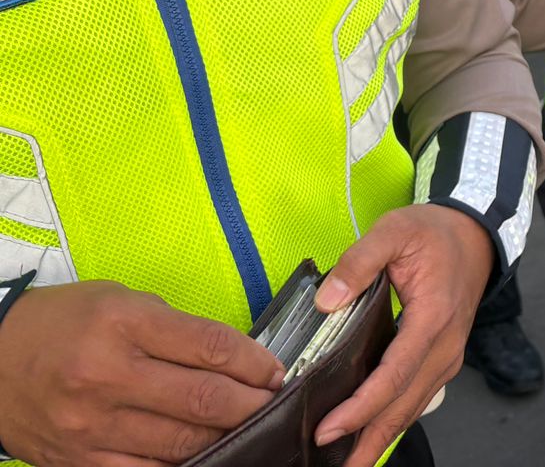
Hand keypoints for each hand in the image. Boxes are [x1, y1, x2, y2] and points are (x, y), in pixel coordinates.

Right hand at [0, 280, 282, 465]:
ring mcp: (91, 425)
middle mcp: (108, 376)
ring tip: (246, 427)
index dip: (254, 362)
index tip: (274, 370)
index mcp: (123, 324)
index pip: (211, 346)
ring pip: (181, 442)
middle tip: (272, 402)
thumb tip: (231, 357)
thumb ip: (174, 328)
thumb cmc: (61, 323)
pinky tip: (203, 452)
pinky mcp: (78, 461)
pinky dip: (182, 464)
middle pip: (203, 399)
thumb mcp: (120, 301)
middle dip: (251, 404)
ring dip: (225, 437)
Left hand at [313, 204, 495, 466]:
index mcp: (433, 318)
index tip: (328, 429)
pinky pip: (418, 396)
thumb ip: (360, 262)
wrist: (477, 234)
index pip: (394, 375)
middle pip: (405, 405)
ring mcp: (448, 355)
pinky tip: (371, 432)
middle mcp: (445, 346)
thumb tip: (327, 300)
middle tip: (333, 466)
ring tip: (348, 462)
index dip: (361, 407)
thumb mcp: (395, 230)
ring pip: (413, 407)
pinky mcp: (444, 357)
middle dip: (368, 439)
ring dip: (381, 437)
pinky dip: (394, 419)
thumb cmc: (435, 232)